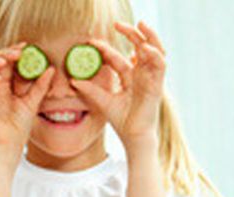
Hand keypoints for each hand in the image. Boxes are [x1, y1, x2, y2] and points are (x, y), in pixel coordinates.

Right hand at [0, 44, 54, 149]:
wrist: (11, 142)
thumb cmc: (20, 125)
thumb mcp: (33, 101)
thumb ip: (40, 85)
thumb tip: (51, 68)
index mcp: (2, 83)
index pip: (4, 61)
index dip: (12, 51)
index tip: (26, 46)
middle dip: (4, 53)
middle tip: (18, 53)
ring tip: (4, 61)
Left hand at [73, 22, 165, 143]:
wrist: (132, 135)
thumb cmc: (121, 120)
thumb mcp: (102, 101)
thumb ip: (90, 90)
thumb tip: (73, 80)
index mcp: (129, 78)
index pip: (118, 59)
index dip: (106, 50)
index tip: (91, 43)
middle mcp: (141, 75)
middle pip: (139, 49)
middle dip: (131, 35)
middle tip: (117, 24)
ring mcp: (150, 78)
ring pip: (154, 51)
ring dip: (148, 37)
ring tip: (140, 25)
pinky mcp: (157, 84)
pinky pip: (160, 65)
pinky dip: (154, 55)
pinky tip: (145, 48)